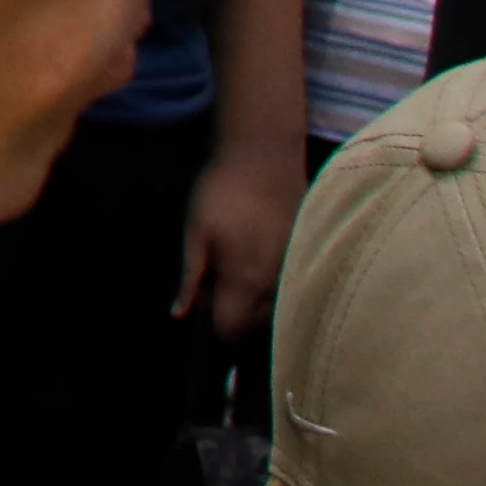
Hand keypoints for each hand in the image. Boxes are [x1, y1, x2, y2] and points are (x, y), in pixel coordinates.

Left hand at [178, 132, 299, 335]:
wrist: (263, 155)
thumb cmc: (222, 191)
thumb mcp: (195, 232)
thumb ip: (190, 277)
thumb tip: (179, 315)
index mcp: (244, 281)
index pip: (230, 331)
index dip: (213, 322)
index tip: (205, 298)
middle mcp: (275, 282)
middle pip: (255, 326)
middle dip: (236, 314)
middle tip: (220, 278)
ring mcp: (294, 268)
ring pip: (276, 307)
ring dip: (257, 300)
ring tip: (241, 266)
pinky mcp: (305, 252)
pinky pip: (291, 284)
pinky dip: (275, 283)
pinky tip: (261, 255)